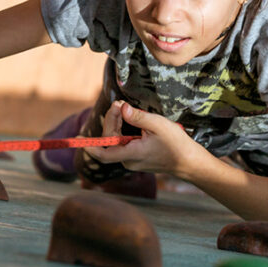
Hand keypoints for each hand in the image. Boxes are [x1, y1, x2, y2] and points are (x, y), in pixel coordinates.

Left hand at [82, 101, 204, 176]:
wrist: (189, 162)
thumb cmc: (176, 144)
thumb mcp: (158, 125)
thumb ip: (138, 117)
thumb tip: (122, 108)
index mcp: (132, 154)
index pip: (104, 154)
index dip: (90, 146)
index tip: (78, 139)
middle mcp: (129, 161)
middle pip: (110, 142)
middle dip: (111, 121)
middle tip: (119, 104)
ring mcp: (133, 161)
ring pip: (116, 143)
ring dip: (116, 125)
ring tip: (123, 108)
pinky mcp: (138, 159)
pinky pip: (124, 145)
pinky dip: (123, 131)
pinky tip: (129, 119)